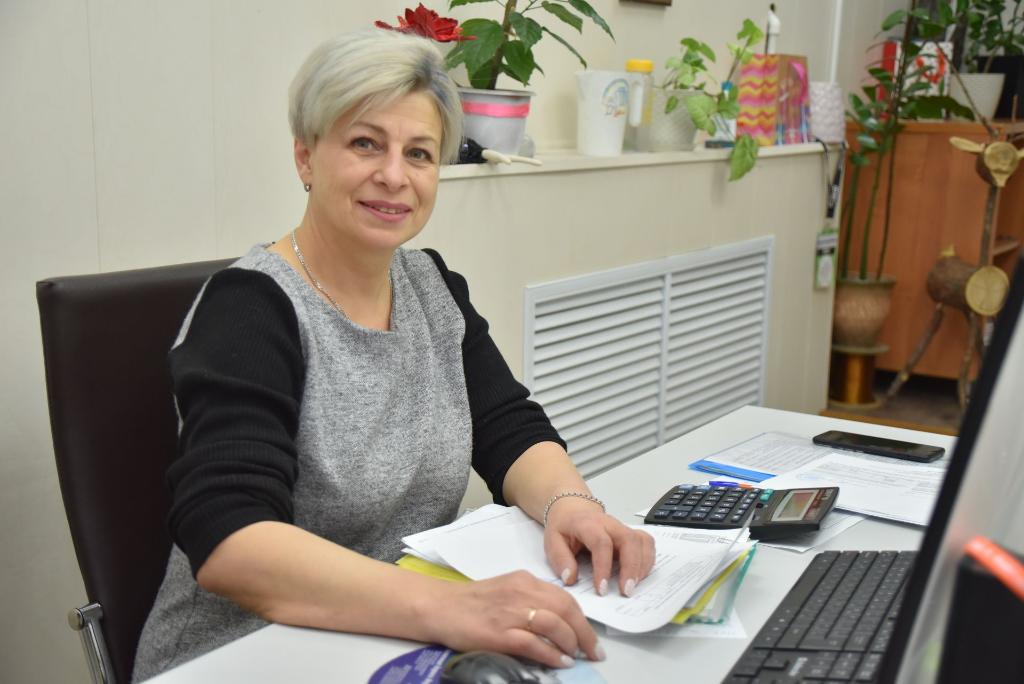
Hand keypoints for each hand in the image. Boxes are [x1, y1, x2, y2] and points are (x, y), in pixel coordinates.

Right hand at [426, 570, 601, 668]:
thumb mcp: (507, 592)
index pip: (564, 598)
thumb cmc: (471, 602)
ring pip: (555, 624)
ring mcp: (511, 613)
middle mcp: (522, 592)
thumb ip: (530, 601)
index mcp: (525, 581)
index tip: (590, 636)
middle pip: (566, 609)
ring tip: (577, 656)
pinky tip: (561, 662)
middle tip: (594, 651)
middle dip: (585, 633)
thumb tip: (557, 624)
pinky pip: (534, 644)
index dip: (582, 619)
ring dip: (572, 643)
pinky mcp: (500, 633)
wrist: (439, 607)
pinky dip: (552, 654)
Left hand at [543, 497, 655, 596]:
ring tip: (633, 586)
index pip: (601, 543)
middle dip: (631, 567)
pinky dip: (648, 560)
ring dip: (641, 565)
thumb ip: (560, 559)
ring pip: (642, 541)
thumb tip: (570, 579)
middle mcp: (609, 523)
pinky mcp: (631, 533)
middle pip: (628, 540)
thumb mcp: (552, 541)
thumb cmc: (565, 527)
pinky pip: (647, 543)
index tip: (602, 589)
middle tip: (626, 591)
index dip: (603, 567)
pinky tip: (639, 575)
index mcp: (588, 524)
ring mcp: (622, 527)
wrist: (573, 511)